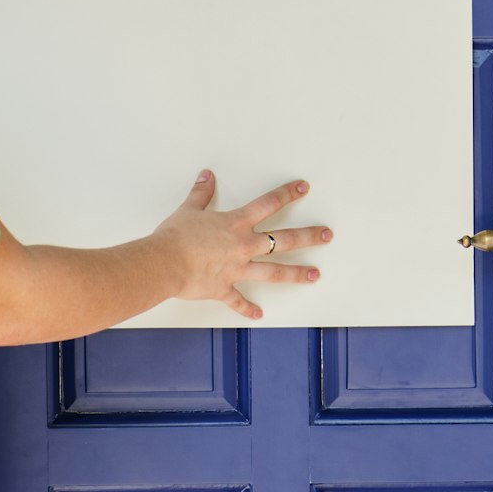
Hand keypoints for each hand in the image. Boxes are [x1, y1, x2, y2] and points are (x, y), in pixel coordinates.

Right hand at [151, 169, 332, 319]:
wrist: (165, 263)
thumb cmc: (175, 236)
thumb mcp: (188, 209)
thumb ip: (201, 193)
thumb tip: (206, 176)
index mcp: (235, 224)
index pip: (268, 204)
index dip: (287, 194)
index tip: (303, 188)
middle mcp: (243, 246)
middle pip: (283, 240)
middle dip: (308, 237)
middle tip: (327, 235)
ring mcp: (237, 269)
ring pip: (274, 272)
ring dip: (296, 274)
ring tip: (315, 275)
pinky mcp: (224, 289)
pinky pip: (239, 301)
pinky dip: (248, 309)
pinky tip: (259, 315)